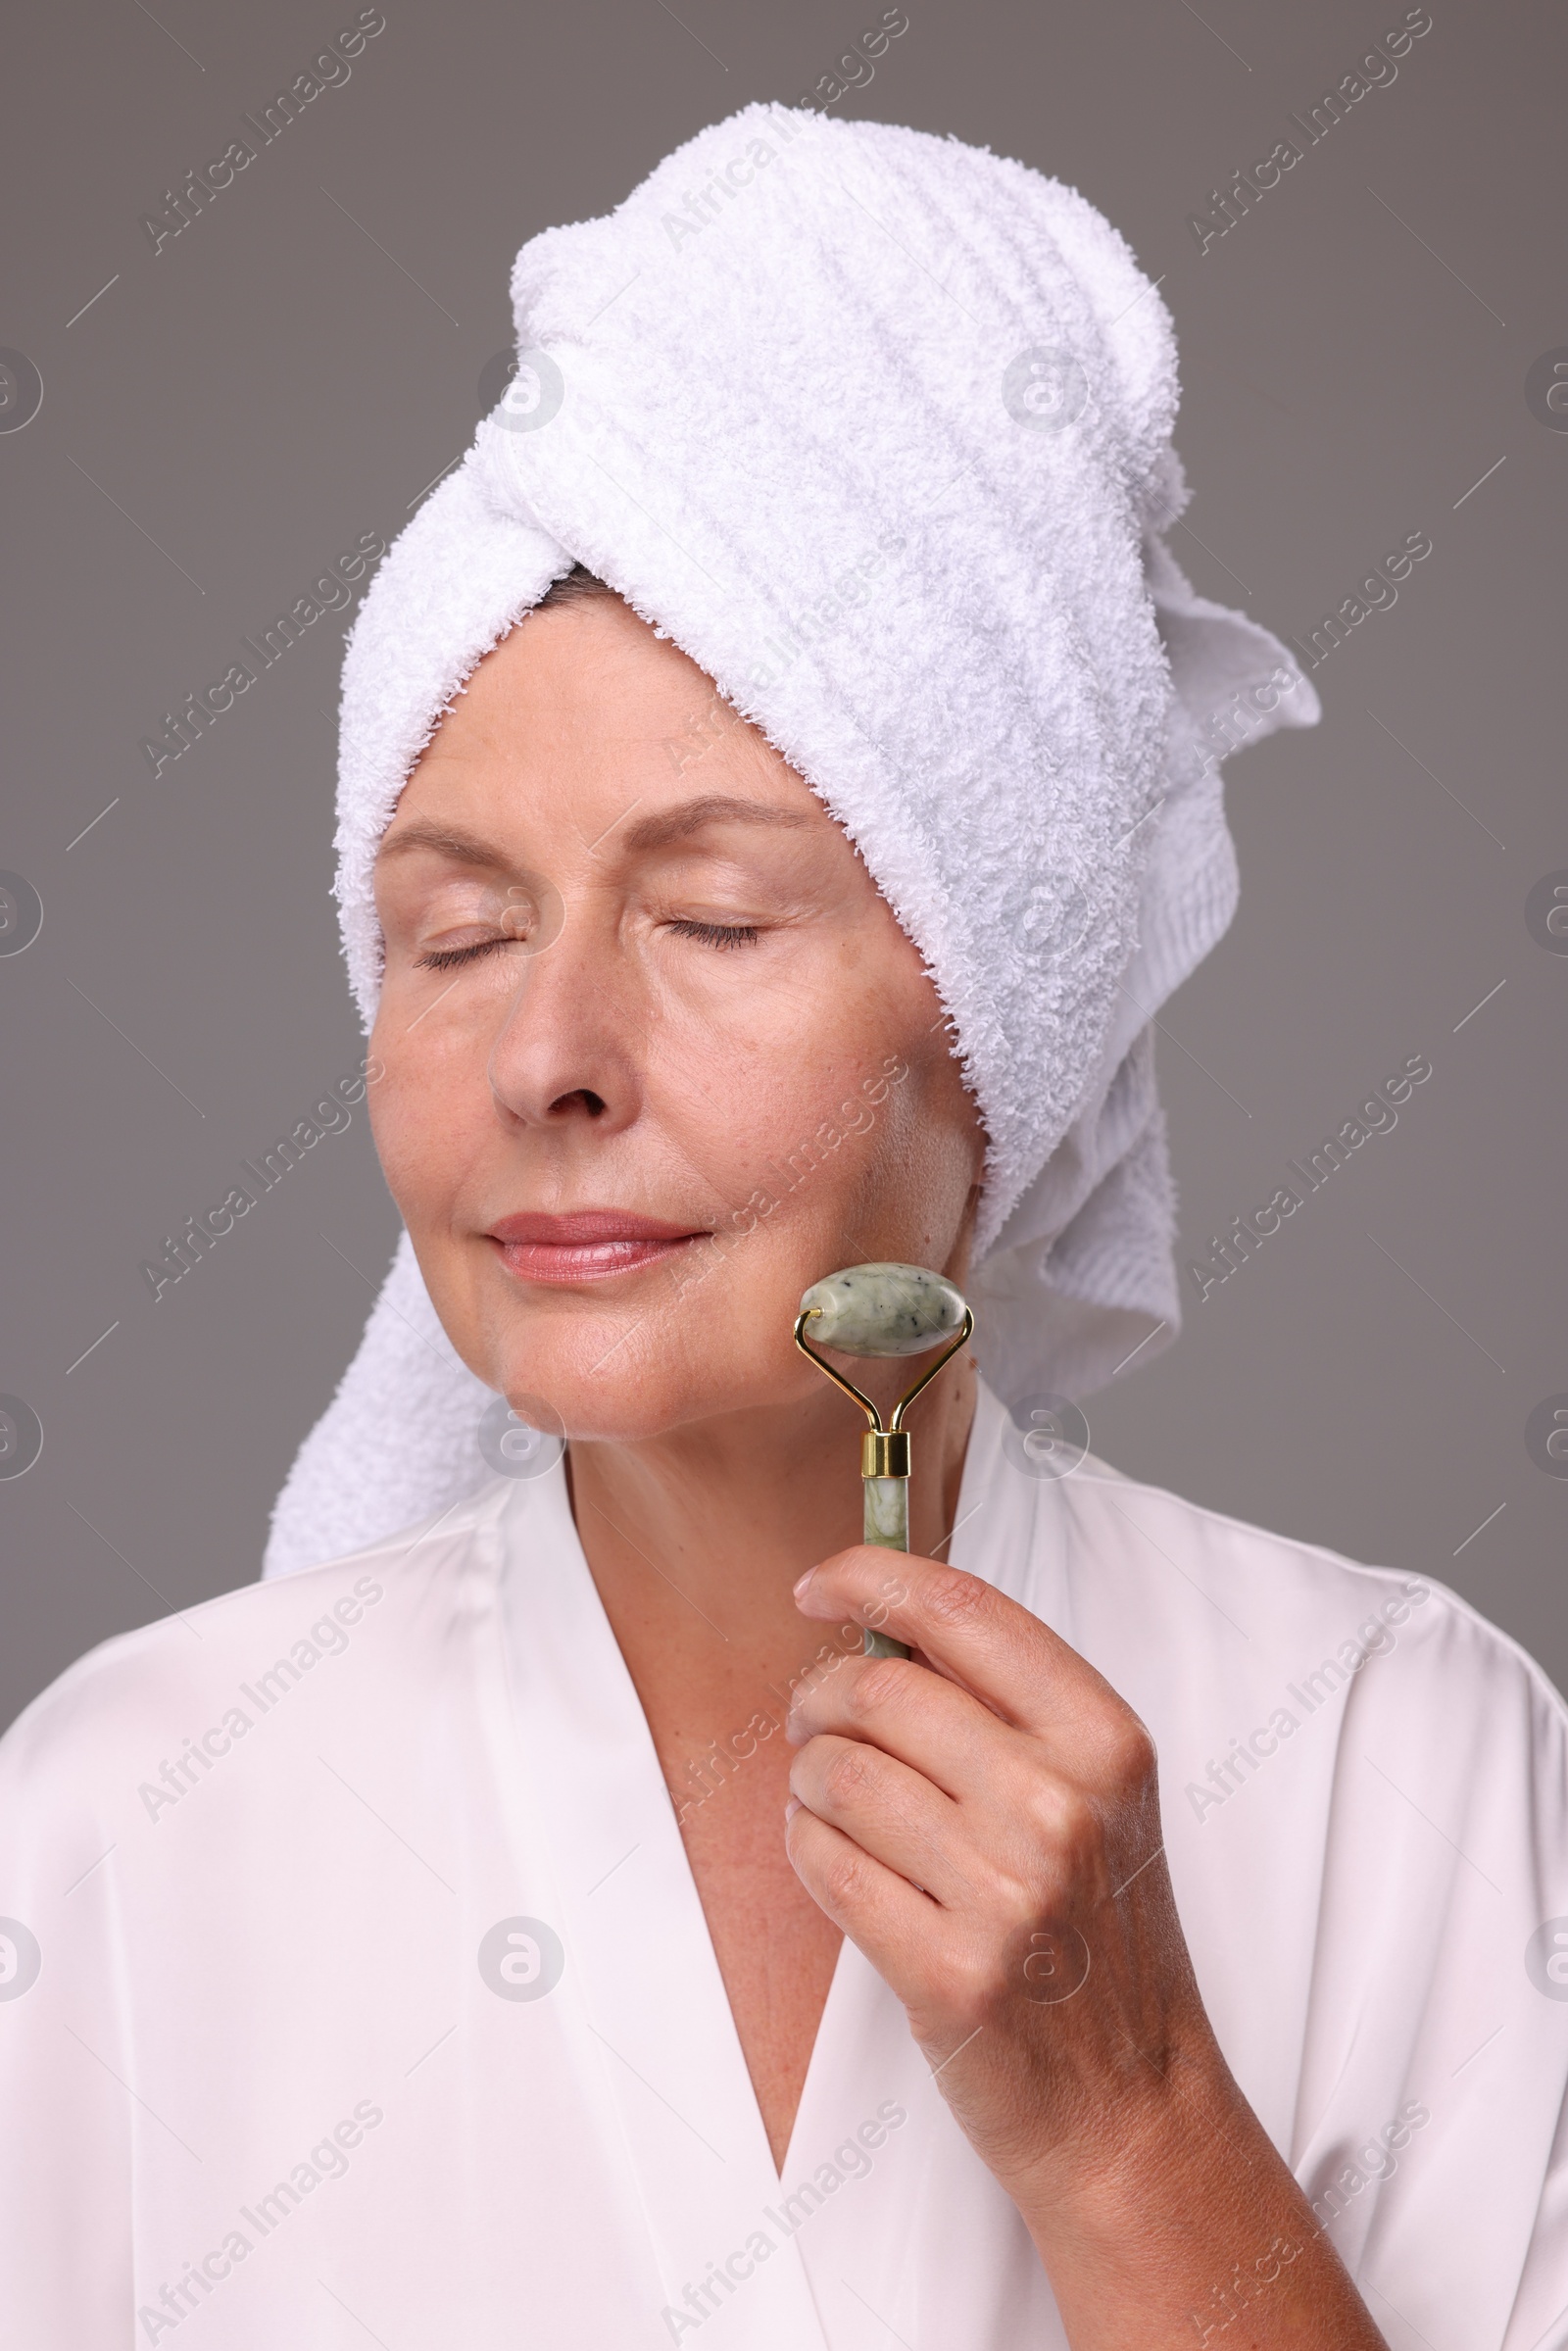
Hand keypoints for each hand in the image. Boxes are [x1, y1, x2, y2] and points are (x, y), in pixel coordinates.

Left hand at [785, 1545, 1386, 2349]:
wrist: (1132, 2105)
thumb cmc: (1101, 1936)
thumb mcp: (1098, 1796)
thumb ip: (1008, 1706)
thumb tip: (881, 1620)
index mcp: (1105, 1741)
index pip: (964, 1613)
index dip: (870, 1579)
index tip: (819, 1585)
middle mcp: (1061, 1807)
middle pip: (879, 1691)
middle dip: (819, 1698)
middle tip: (811, 1721)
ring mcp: (1007, 1895)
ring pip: (837, 1775)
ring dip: (808, 1780)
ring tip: (828, 1801)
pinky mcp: (949, 1973)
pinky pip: (824, 1865)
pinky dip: (807, 1851)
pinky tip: (834, 1860)